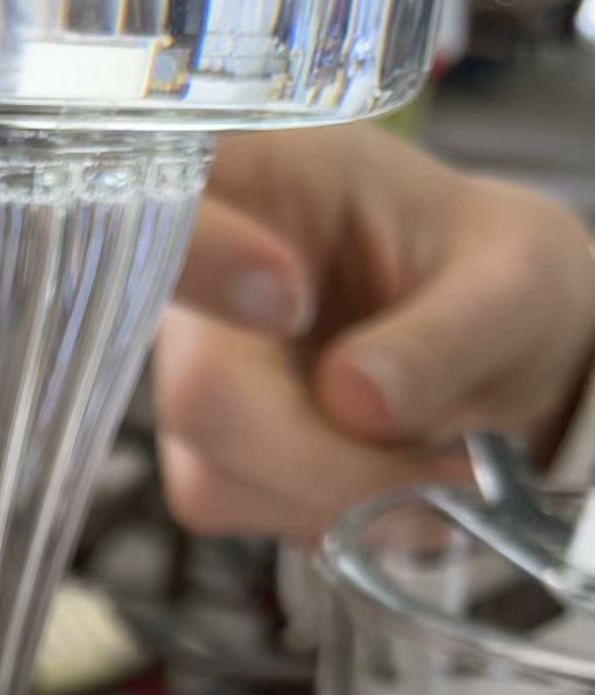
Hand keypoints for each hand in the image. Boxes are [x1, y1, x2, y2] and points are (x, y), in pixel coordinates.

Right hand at [155, 125, 594, 541]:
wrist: (496, 353)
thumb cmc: (497, 285)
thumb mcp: (515, 283)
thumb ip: (444, 333)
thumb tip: (352, 397)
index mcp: (268, 181)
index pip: (179, 212)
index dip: (205, 261)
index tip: (292, 302)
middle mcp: (200, 281)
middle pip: (201, 392)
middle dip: (324, 454)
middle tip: (440, 463)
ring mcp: (187, 375)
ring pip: (215, 473)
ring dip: (337, 494)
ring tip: (425, 457)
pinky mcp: (199, 456)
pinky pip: (235, 509)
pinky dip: (324, 514)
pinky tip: (380, 474)